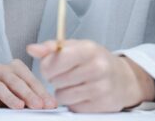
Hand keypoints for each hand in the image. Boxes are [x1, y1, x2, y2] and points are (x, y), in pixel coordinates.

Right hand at [0, 59, 56, 109]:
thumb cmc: (12, 90)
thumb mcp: (25, 89)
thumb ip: (38, 95)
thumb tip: (52, 104)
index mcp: (16, 66)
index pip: (30, 79)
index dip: (40, 92)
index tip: (49, 104)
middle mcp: (2, 70)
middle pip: (15, 81)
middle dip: (28, 94)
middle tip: (38, 105)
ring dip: (10, 97)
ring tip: (19, 106)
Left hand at [27, 40, 154, 112]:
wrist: (122, 78)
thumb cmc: (94, 59)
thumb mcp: (76, 47)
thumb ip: (51, 47)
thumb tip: (31, 49)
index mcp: (88, 49)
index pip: (57, 59)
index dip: (47, 66)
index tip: (50, 66)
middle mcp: (97, 68)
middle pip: (56, 79)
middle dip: (55, 79)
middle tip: (65, 75)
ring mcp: (101, 88)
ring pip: (62, 96)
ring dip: (62, 91)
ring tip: (73, 84)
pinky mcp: (102, 106)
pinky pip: (73, 108)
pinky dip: (73, 102)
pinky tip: (81, 94)